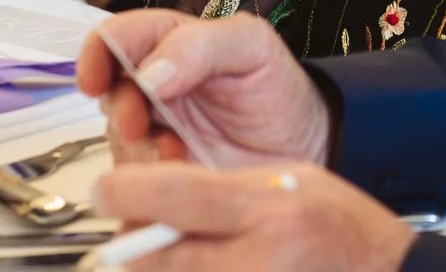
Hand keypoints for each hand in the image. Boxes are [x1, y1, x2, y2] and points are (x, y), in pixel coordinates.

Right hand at [78, 9, 330, 167]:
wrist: (305, 148)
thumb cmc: (278, 90)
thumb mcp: (251, 46)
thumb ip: (199, 45)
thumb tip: (149, 70)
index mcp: (167, 41)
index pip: (115, 37)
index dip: (97, 54)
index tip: (95, 79)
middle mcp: (152, 86)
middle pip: (109, 92)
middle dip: (120, 111)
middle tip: (141, 126)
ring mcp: (155, 130)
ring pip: (118, 139)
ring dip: (140, 151)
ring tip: (178, 155)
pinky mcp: (162, 172)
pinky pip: (137, 177)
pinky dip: (152, 181)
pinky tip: (183, 175)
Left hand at [93, 164, 416, 271]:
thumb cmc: (341, 229)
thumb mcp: (286, 181)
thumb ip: (219, 187)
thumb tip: (152, 196)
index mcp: (267, 209)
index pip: (172, 197)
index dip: (124, 192)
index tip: (103, 190)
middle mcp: (258, 259)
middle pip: (157, 257)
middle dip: (131, 244)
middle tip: (127, 234)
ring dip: (159, 267)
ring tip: (176, 252)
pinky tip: (199, 266)